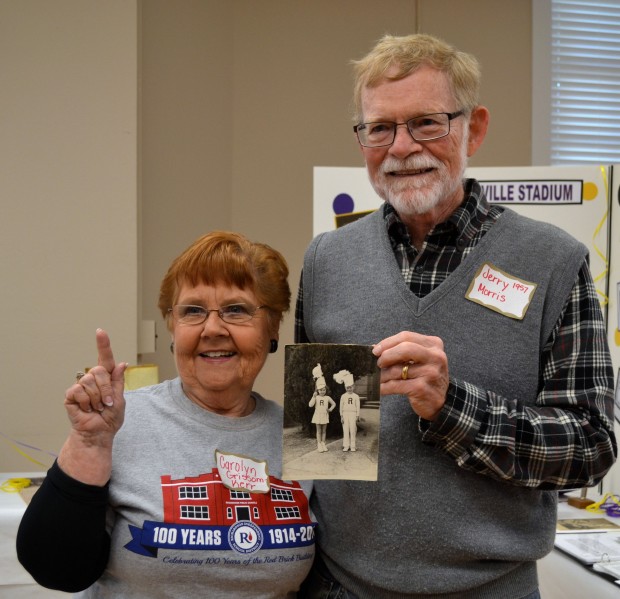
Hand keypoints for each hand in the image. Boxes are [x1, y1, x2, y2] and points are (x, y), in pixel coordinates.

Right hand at [63, 329, 126, 444]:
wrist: (99, 433)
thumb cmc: (110, 418)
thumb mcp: (120, 399)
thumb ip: (118, 381)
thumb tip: (122, 363)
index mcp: (107, 379)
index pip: (105, 359)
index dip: (103, 345)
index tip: (100, 332)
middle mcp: (93, 380)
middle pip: (99, 371)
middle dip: (106, 388)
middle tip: (107, 403)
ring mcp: (81, 386)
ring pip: (89, 381)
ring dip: (97, 398)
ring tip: (97, 408)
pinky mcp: (71, 395)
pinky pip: (79, 390)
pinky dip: (86, 402)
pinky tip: (86, 409)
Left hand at [373, 331, 448, 420]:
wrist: (440, 401)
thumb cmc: (426, 376)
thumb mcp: (420, 359)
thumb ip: (402, 351)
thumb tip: (376, 348)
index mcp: (434, 344)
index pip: (406, 337)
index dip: (387, 342)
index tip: (375, 350)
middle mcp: (435, 356)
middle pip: (405, 348)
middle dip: (386, 355)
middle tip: (378, 363)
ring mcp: (430, 373)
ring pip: (397, 369)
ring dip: (382, 375)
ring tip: (377, 378)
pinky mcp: (422, 388)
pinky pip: (396, 385)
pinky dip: (384, 387)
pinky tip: (379, 388)